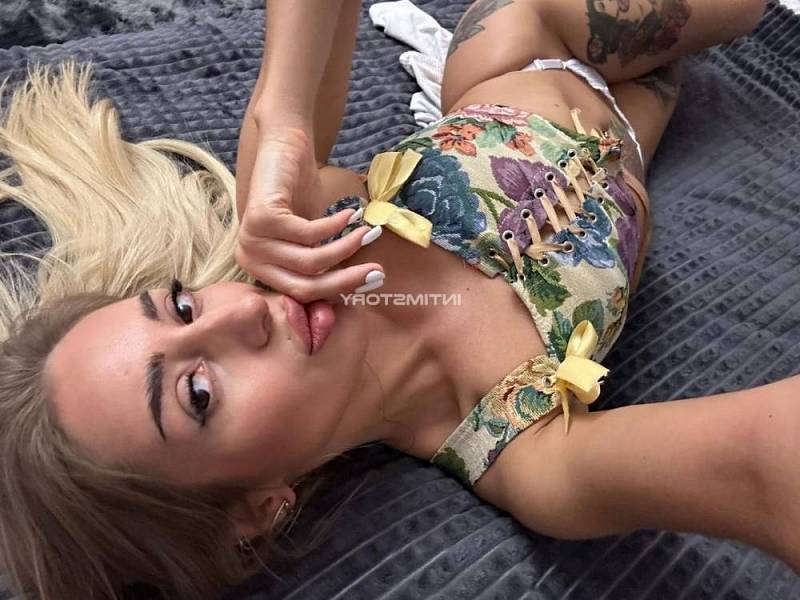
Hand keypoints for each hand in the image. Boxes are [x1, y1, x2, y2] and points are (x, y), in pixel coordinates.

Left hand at [236, 126, 384, 303]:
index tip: (373, 281)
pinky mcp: (261, 218)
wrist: (284, 147)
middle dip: (347, 280)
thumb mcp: (313, 239)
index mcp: (260, 269)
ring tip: (368, 233)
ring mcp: (252, 239)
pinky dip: (336, 226)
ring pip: (311, 263)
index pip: (303, 294)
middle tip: (378, 271)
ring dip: (346, 248)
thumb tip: (360, 288)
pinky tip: (351, 214)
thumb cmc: (300, 194)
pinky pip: (309, 235)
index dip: (340, 291)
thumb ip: (325, 266)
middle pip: (305, 286)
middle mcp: (249, 258)